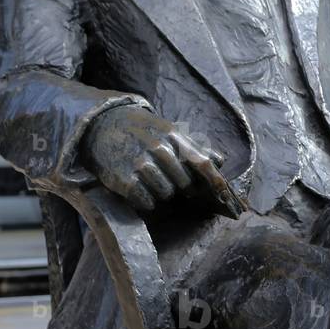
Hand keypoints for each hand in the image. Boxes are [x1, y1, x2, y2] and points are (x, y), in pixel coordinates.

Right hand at [81, 104, 230, 214]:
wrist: (102, 125)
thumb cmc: (142, 130)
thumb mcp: (168, 130)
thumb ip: (195, 146)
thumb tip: (221, 160)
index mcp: (173, 136)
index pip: (203, 163)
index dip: (216, 182)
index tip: (227, 198)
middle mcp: (159, 149)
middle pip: (185, 184)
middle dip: (179, 185)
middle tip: (165, 176)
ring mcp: (141, 165)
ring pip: (166, 195)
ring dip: (160, 192)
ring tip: (149, 179)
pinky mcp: (125, 180)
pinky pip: (147, 202)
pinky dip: (145, 200)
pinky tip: (138, 187)